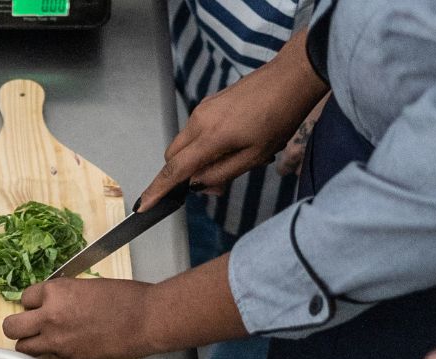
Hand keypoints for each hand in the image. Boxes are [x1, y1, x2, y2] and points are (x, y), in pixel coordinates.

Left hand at [1, 278, 155, 358]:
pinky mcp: (69, 357)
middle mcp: (50, 316)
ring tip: (41, 340)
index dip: (32, 302)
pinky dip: (54, 352)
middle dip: (16, 326)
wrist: (145, 319)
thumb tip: (51, 303)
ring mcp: (57, 340)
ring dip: (29, 343)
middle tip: (27, 326)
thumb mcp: (85, 286)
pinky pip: (49, 356)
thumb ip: (63, 295)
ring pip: (22, 348)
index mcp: (55, 292)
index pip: (24, 297)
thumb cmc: (123, 297)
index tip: (39, 304)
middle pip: (11, 326)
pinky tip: (70, 344)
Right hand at [136, 40, 327, 210]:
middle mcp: (199, 121)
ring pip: (185, 144)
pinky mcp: (210, 102)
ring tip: (234, 160)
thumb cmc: (280, 116)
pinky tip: (234, 144)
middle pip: (172, 157)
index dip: (158, 189)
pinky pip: (197, 130)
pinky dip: (205, 144)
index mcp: (210, 137)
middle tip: (215, 184)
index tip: (144, 205)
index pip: (175, 170)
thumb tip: (197, 184)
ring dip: (197, 159)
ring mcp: (203, 109)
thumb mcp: (255, 156)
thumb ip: (221, 173)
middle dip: (183, 175)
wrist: (291, 76)